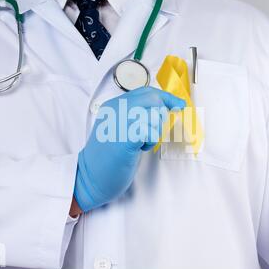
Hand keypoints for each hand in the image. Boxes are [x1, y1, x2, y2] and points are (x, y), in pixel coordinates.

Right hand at [74, 87, 185, 211]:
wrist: (91, 176)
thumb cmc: (107, 156)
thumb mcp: (118, 126)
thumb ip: (134, 114)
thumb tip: (162, 107)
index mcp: (113, 104)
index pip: (146, 91)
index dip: (166, 97)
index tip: (178, 104)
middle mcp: (117, 108)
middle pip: (153, 98)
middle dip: (161, 114)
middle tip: (154, 130)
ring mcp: (121, 121)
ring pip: (155, 114)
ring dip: (154, 130)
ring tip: (140, 142)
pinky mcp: (127, 136)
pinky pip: (152, 130)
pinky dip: (150, 141)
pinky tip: (139, 148)